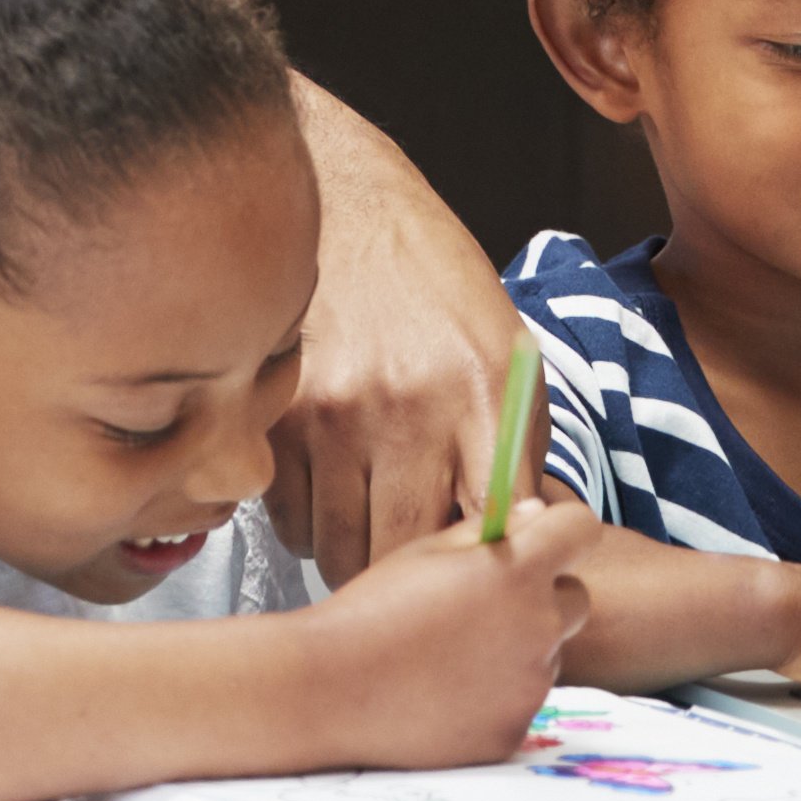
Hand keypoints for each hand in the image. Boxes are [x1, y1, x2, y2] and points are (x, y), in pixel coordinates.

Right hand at [269, 81, 526, 586]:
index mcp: (480, 399)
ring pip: (340, 552)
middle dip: (415, 589)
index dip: (485, 579)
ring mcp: (331, 416)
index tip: (483, 587)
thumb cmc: (440, 295)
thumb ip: (517, 454)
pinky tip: (332, 493)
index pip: (491, 535)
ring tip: (374, 527)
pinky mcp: (275, 418)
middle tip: (421, 582)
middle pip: (406, 562)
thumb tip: (525, 548)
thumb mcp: (508, 358)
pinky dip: (311, 527)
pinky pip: (290, 521)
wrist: (351, 211)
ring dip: (358, 559)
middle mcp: (406, 410)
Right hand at [298, 499, 596, 767]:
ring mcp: (529, 685)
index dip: (564, 531)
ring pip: (546, 653)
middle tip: (485, 603)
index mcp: (516, 571)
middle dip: (543, 594)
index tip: (544, 540)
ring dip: (517, 647)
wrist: (328, 691)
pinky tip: (444, 691)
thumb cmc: (369, 612)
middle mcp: (537, 627)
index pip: (581, 529)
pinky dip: (495, 695)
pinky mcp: (513, 730)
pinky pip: (520, 700)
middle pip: (575, 599)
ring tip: (450, 654)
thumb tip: (536, 517)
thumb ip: (490, 530)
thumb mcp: (425, 552)